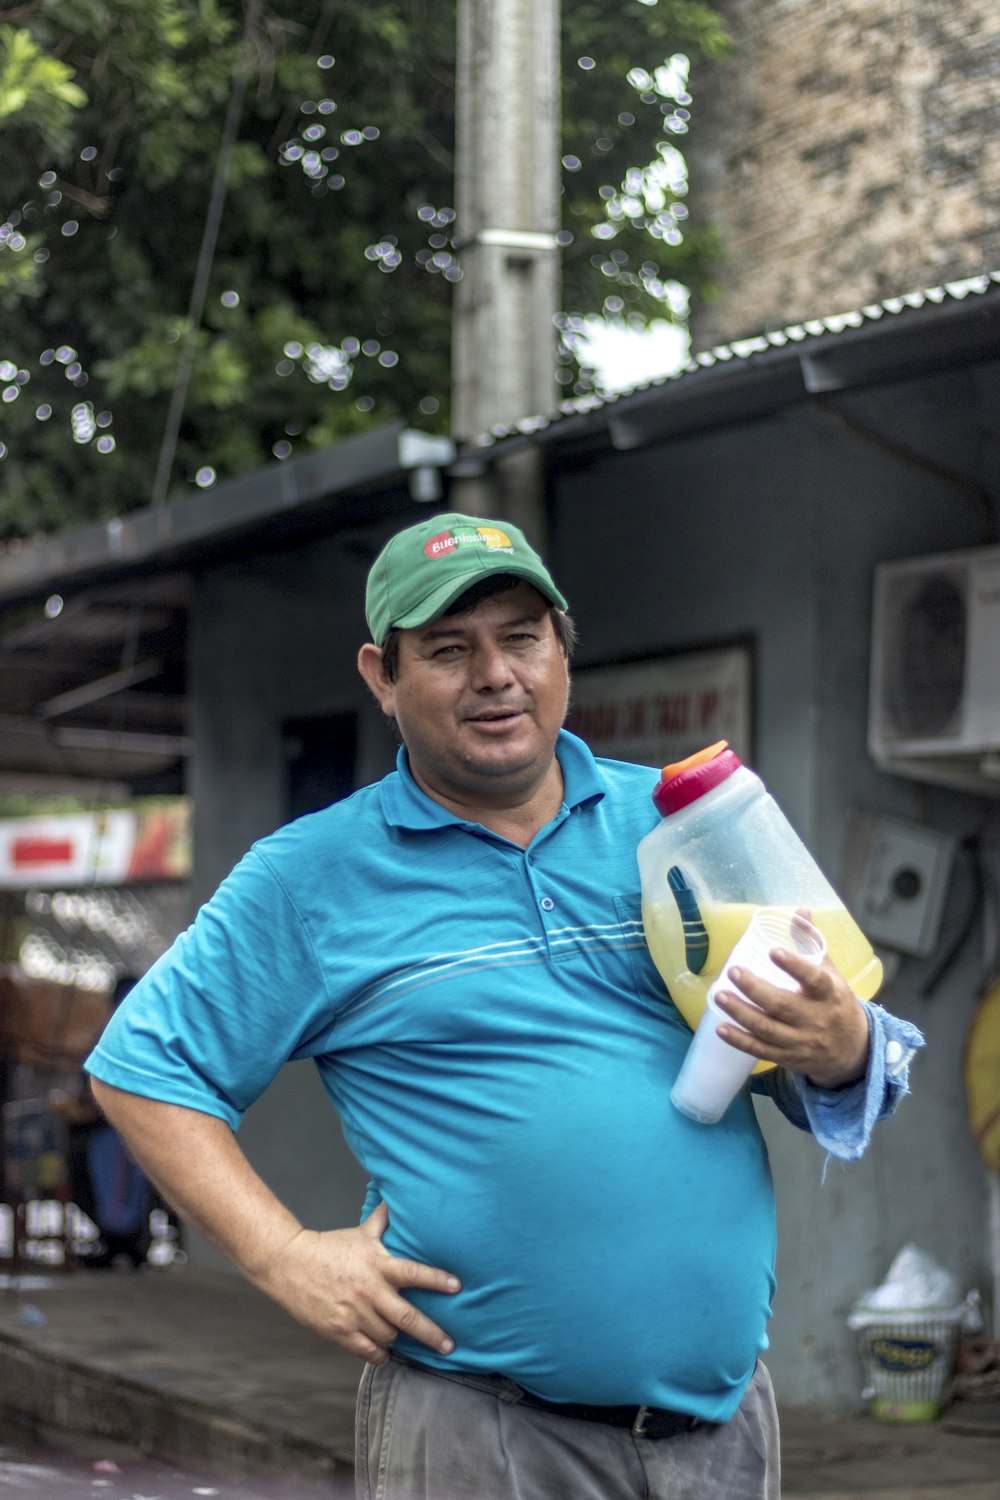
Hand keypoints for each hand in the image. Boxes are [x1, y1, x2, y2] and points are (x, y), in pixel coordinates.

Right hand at [256, 1200, 460, 1363]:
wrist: (290, 1265)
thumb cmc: (330, 1248)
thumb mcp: (360, 1233)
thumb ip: (383, 1222)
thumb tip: (398, 1198)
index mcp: (378, 1265)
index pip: (414, 1272)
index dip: (437, 1280)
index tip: (458, 1286)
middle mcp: (369, 1291)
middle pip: (407, 1317)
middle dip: (432, 1334)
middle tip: (450, 1346)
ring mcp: (354, 1314)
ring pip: (389, 1336)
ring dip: (399, 1339)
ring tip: (404, 1336)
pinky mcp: (339, 1332)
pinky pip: (368, 1351)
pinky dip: (380, 1353)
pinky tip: (385, 1350)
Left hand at [712, 916, 869, 1088]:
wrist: (853, 1050)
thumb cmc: (837, 1002)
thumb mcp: (831, 972)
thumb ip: (812, 942)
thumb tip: (799, 910)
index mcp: (829, 994)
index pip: (813, 979)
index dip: (794, 965)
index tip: (772, 951)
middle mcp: (816, 1019)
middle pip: (782, 1005)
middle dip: (754, 989)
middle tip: (733, 971)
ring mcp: (801, 1041)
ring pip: (767, 1028)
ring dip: (740, 1013)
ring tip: (719, 995)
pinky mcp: (788, 1057)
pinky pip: (761, 1050)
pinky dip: (739, 1040)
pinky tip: (720, 1027)